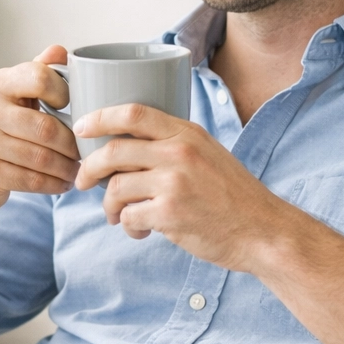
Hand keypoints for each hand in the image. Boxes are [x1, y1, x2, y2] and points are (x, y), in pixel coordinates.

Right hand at [0, 46, 80, 213]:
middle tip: (82, 150)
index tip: (72, 107)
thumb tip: (60, 51)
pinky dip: (55, 184)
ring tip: (76, 168)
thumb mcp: (12, 97)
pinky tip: (62, 183)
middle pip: (46, 127)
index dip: (63, 92)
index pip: (39, 77)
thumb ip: (36, 73)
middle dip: (71, 144)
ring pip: (43, 158)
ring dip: (67, 167)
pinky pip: (33, 180)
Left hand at [73, 103, 287, 270]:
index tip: (80, 128)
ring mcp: (174, 183)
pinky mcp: (169, 214)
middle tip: (82, 181)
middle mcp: (179, 153)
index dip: (99, 118)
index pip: (133, 112)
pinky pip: (128, 216)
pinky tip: (142, 230)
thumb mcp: (208, 154)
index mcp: (187, 134)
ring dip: (109, 205)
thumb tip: (125, 146)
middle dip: (88, 168)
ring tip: (117, 215)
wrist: (262, 231)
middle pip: (113, 151)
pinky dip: (128, 226)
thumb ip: (173, 145)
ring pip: (115, 187)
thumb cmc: (233, 196)